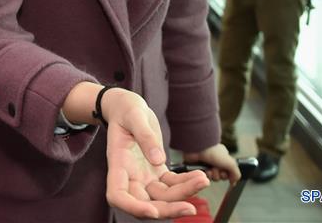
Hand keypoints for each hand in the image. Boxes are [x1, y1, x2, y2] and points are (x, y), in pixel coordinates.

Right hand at [101, 89, 208, 218]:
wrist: (127, 108)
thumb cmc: (126, 110)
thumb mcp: (134, 116)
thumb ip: (145, 136)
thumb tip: (158, 160)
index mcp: (117, 163)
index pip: (117, 196)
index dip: (133, 208)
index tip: (152, 212)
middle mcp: (129, 176)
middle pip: (145, 204)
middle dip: (168, 209)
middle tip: (190, 208)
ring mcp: (143, 177)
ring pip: (163, 197)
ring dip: (183, 194)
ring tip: (204, 180)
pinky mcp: (156, 172)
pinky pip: (172, 184)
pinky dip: (186, 183)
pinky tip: (199, 176)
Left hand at [183, 143, 241, 183]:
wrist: (198, 148)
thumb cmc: (214, 152)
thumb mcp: (230, 163)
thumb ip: (236, 173)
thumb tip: (234, 182)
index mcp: (224, 158)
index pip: (229, 172)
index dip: (227, 174)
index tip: (226, 171)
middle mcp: (216, 161)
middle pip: (220, 176)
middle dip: (219, 174)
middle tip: (217, 168)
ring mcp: (207, 164)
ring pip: (213, 178)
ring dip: (212, 174)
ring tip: (210, 168)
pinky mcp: (199, 168)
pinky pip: (204, 177)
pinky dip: (205, 174)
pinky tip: (204, 169)